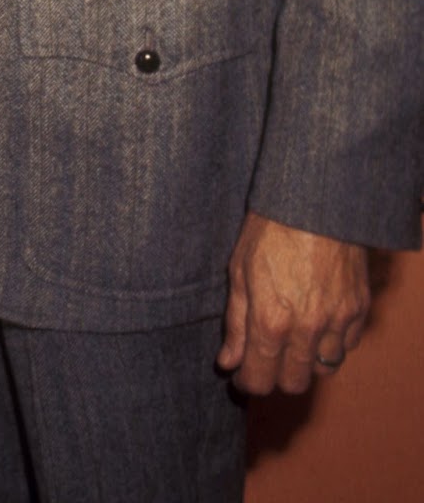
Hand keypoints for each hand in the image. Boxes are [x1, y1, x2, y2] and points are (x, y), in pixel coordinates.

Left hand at [217, 211, 369, 393]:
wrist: (313, 202)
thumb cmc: (269, 230)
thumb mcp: (239, 271)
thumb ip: (236, 322)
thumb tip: (228, 362)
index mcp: (271, 321)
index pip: (260, 379)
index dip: (248, 383)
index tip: (242, 375)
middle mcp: (307, 329)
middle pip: (294, 383)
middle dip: (275, 376)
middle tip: (265, 357)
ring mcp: (337, 322)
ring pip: (323, 370)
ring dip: (305, 363)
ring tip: (291, 339)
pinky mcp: (358, 310)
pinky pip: (346, 346)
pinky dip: (331, 344)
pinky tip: (316, 324)